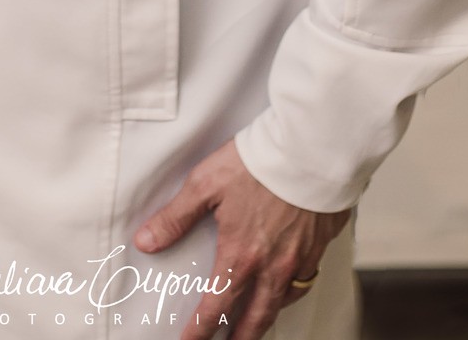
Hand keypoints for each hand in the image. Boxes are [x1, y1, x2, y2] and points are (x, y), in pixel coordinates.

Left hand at [134, 138, 349, 338]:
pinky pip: (306, 280)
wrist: (310, 147)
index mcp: (241, 253)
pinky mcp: (320, 243)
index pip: (217, 306)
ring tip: (257, 322)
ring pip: (283, 302)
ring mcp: (300, 257)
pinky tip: (289, 285)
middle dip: (240, 337)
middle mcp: (272, 265)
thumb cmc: (260, 161)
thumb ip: (176, 217)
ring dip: (267, 317)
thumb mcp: (206, 183)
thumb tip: (147, 241)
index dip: (200, 330)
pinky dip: (293, 291)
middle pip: (256, 318)